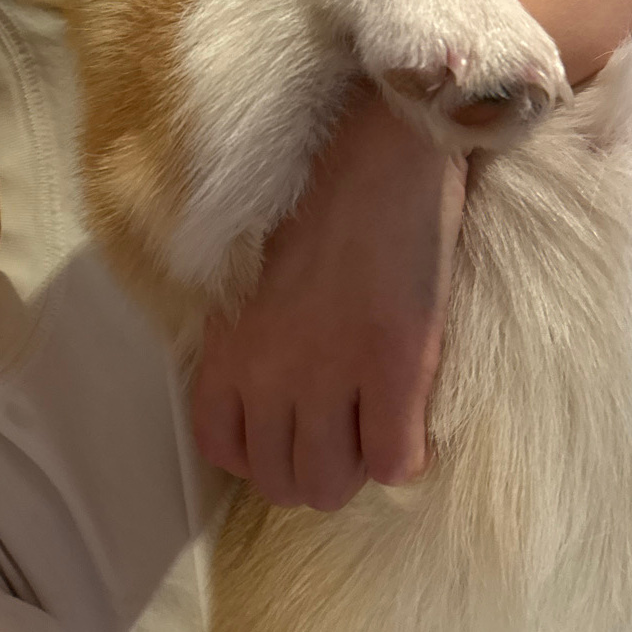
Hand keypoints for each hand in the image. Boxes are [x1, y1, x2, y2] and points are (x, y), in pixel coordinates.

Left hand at [192, 85, 466, 511]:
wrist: (382, 147)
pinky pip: (395, 463)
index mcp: (229, 345)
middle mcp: (270, 372)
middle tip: (342, 432)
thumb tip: (271, 393)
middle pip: (280, 481)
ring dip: (356, 467)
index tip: (290, 430)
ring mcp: (332, 374)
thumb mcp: (253, 276)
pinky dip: (404, 455)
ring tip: (375, 429)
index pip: (221, 450)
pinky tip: (409, 419)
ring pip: (332, 485)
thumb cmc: (320, 198)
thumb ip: (250, 340)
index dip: (260, 452)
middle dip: (312, 467)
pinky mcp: (396, 367)